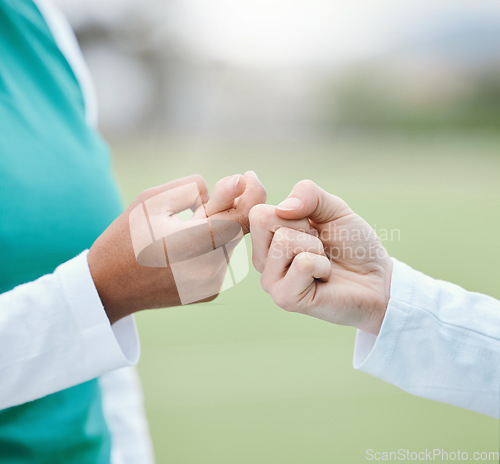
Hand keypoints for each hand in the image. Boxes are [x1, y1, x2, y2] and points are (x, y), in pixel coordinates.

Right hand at [88, 172, 265, 323]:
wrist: (107, 287)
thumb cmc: (126, 236)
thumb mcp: (152, 201)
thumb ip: (196, 189)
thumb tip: (237, 183)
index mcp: (194, 243)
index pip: (243, 216)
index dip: (253, 193)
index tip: (248, 176)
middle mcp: (209, 269)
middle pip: (235, 227)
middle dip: (224, 211)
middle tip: (194, 210)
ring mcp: (211, 285)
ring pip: (229, 243)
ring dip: (217, 230)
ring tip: (180, 236)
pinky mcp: (210, 293)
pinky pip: (221, 260)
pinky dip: (210, 248)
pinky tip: (183, 253)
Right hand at [249, 180, 391, 334]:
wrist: (378, 280)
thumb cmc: (353, 245)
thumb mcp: (334, 208)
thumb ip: (308, 194)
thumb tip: (283, 208)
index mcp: (267, 239)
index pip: (259, 212)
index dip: (294, 211)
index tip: (312, 228)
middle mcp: (263, 260)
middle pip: (264, 221)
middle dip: (303, 227)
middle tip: (319, 246)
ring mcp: (271, 281)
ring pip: (284, 240)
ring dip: (315, 247)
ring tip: (323, 263)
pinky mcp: (286, 298)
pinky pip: (303, 263)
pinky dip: (323, 266)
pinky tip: (324, 279)